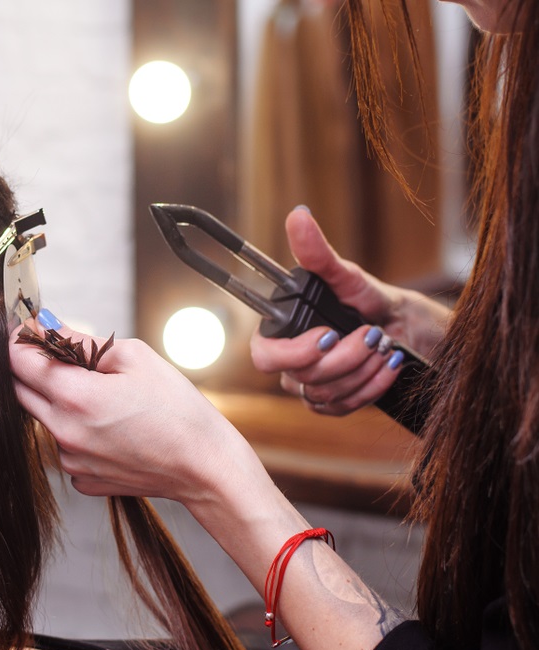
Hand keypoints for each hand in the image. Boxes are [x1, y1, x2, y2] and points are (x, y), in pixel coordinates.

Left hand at [10, 318, 257, 505]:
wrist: (204, 466)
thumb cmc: (177, 410)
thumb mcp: (133, 358)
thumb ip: (80, 341)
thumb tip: (47, 326)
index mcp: (75, 398)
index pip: (18, 361)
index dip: (20, 339)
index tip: (28, 329)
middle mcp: (64, 433)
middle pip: (19, 391)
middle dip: (32, 368)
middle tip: (60, 355)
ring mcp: (71, 460)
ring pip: (43, 419)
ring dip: (56, 401)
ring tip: (101, 395)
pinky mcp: (82, 478)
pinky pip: (64, 446)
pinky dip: (75, 430)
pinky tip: (109, 426)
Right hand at [250, 207, 449, 414]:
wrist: (413, 332)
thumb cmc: (376, 302)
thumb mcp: (350, 278)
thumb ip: (319, 255)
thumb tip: (298, 216)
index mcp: (285, 332)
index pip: (263, 354)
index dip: (292, 352)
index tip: (329, 335)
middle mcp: (292, 362)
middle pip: (300, 376)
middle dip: (343, 358)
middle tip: (372, 335)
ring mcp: (312, 386)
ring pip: (323, 393)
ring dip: (363, 369)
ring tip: (386, 347)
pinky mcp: (334, 404)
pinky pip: (343, 407)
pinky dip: (371, 385)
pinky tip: (388, 366)